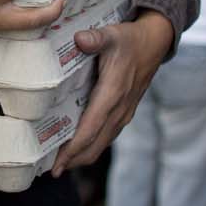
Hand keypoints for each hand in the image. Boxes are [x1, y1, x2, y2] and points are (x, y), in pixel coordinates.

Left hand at [50, 10, 173, 175]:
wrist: (155, 43)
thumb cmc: (130, 39)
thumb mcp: (112, 35)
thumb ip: (95, 38)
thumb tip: (80, 40)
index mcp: (113, 94)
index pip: (91, 128)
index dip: (73, 148)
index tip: (57, 163)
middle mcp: (119, 109)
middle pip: (94, 145)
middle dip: (72, 160)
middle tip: (49, 170)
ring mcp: (123, 114)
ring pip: (101, 144)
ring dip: (81, 156)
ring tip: (58, 164)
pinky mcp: (124, 113)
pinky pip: (106, 137)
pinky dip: (90, 147)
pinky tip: (76, 149)